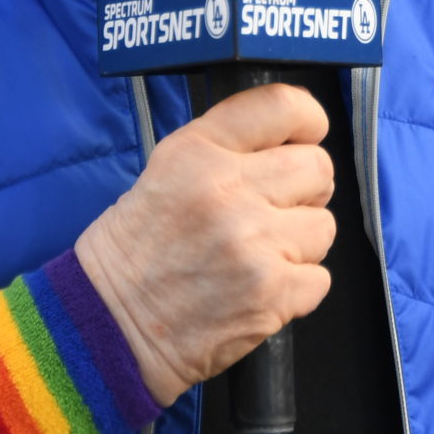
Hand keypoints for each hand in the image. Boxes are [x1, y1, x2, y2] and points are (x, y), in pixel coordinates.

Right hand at [74, 83, 334, 406]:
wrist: (109, 327)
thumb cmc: (137, 252)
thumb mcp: (165, 173)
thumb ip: (227, 149)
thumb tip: (293, 143)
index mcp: (198, 152)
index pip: (282, 106)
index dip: (309, 119)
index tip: (309, 135)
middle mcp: (227, 190)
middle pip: (317, 167)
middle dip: (306, 191)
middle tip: (274, 212)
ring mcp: (252, 243)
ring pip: (323, 227)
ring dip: (300, 245)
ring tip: (256, 257)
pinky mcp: (269, 293)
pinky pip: (320, 279)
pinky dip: (297, 289)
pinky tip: (258, 290)